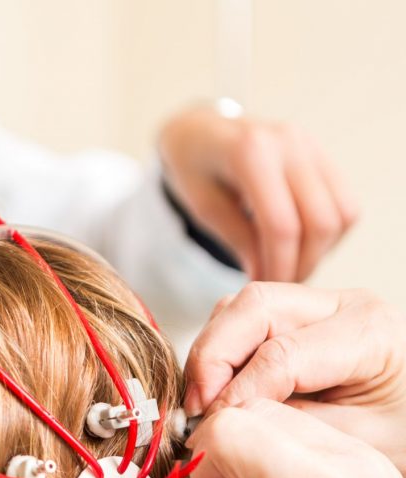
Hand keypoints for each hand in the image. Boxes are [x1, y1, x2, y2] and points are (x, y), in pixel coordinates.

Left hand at [159, 106, 357, 281]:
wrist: (200, 131)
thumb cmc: (192, 167)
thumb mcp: (202, 206)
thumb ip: (237, 240)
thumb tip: (266, 279)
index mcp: (251, 152)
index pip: (281, 224)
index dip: (278, 265)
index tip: (264, 287)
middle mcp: (289, 143)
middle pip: (321, 222)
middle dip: (303, 263)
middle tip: (278, 283)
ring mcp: (311, 145)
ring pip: (343, 214)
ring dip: (321, 250)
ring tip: (289, 265)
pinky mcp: (322, 153)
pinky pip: (345, 202)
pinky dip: (329, 233)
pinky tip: (299, 244)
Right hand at [184, 282, 405, 473]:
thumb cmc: (405, 434)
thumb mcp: (359, 443)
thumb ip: (292, 427)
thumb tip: (223, 424)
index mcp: (372, 333)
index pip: (281, 353)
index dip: (236, 393)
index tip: (212, 429)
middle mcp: (343, 305)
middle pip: (253, 307)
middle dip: (211, 356)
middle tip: (196, 407)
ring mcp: (317, 305)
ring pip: (238, 306)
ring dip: (210, 351)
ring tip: (204, 401)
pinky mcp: (296, 316)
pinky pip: (240, 319)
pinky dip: (218, 351)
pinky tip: (217, 389)